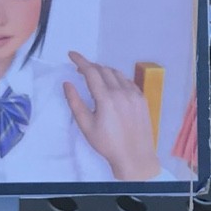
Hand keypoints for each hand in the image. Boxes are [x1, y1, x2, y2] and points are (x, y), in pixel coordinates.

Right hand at [64, 51, 160, 180]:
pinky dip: (118, 78)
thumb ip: (75, 102)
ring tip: (95, 75)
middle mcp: (122, 92)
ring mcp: (134, 95)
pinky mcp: (142, 100)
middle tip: (80, 69)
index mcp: (106, 98)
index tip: (71, 54)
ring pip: (117, 74)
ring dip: (104, 70)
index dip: (80, 60)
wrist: (134, 156)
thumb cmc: (107, 143)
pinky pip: (128, 82)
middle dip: (90, 66)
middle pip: (104, 70)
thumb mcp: (86, 125)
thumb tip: (67, 83)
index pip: (91, 71)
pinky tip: (113, 84)